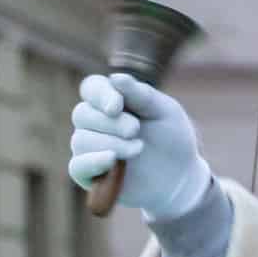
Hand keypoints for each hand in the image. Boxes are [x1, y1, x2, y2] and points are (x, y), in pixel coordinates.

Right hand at [69, 72, 213, 220]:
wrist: (180, 179)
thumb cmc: (172, 140)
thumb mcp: (164, 112)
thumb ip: (141, 95)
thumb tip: (115, 78)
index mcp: (110, 101)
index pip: (91, 89)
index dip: (100, 95)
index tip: (117, 106)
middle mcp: (94, 123)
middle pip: (82, 114)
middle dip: (111, 123)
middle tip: (136, 130)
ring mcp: (90, 149)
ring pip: (81, 140)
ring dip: (112, 143)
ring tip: (138, 148)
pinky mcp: (90, 176)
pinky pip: (77, 167)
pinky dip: (93, 162)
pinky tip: (112, 160)